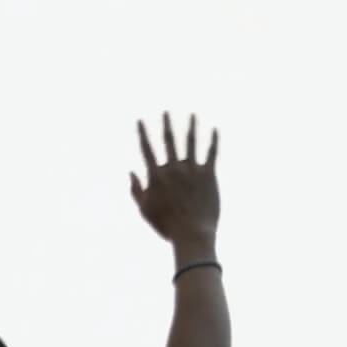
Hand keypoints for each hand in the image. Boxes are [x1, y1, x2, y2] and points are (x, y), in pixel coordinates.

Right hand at [131, 113, 218, 247]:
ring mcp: (192, 170)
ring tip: (192, 114)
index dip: (142, 133)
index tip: (140, 120)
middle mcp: (173, 168)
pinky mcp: (208, 175)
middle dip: (166, 123)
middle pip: (169, 140)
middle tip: (166, 111)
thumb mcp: (144, 210)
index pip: (146, 148)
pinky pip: (212, 153)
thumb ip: (136, 190)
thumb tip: (131, 172)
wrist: (192, 234)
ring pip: (191, 142)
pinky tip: (215, 129)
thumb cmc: (166, 226)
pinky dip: (214, 140)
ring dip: (191, 126)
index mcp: (156, 176)